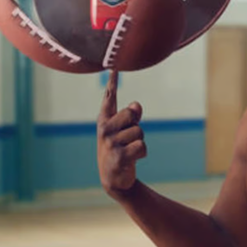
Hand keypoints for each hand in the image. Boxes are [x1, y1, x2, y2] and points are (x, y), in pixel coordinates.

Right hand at [97, 70, 146, 197]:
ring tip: (128, 150)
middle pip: (132, 114)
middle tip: (128, 140)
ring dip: (140, 142)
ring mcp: (110, 143)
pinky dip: (142, 153)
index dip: (112, 83)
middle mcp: (104, 129)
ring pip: (139, 132)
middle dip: (136, 126)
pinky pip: (142, 146)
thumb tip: (136, 105)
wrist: (113, 179)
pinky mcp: (118, 156)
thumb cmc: (120, 149)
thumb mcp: (124, 131)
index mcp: (105, 120)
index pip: (109, 98)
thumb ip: (131, 116)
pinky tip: (132, 159)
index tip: (114, 68)